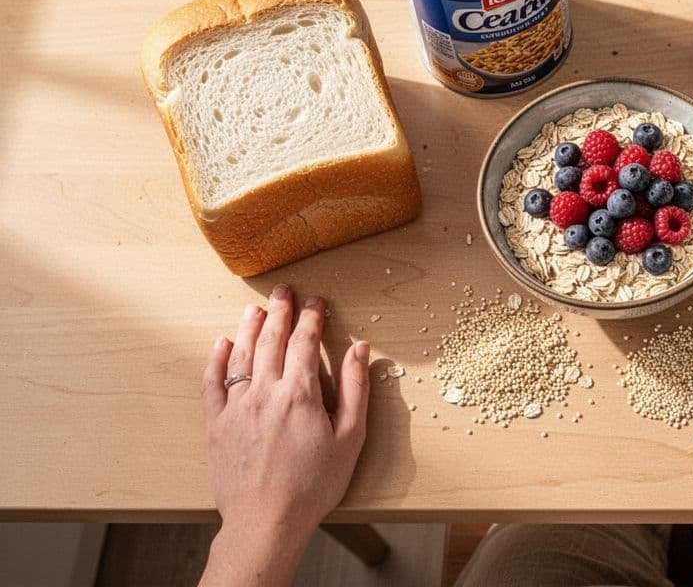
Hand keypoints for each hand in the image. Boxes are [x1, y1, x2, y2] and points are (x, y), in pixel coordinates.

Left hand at [198, 284, 369, 586]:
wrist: (266, 521)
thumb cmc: (313, 485)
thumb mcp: (350, 438)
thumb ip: (354, 389)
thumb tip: (359, 350)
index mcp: (300, 394)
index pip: (305, 342)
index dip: (312, 318)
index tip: (316, 302)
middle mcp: (264, 392)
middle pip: (271, 340)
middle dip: (280, 311)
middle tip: (284, 292)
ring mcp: (236, 407)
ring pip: (241, 355)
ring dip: (250, 327)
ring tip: (255, 308)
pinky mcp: (215, 424)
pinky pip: (212, 382)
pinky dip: (217, 359)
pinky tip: (222, 344)